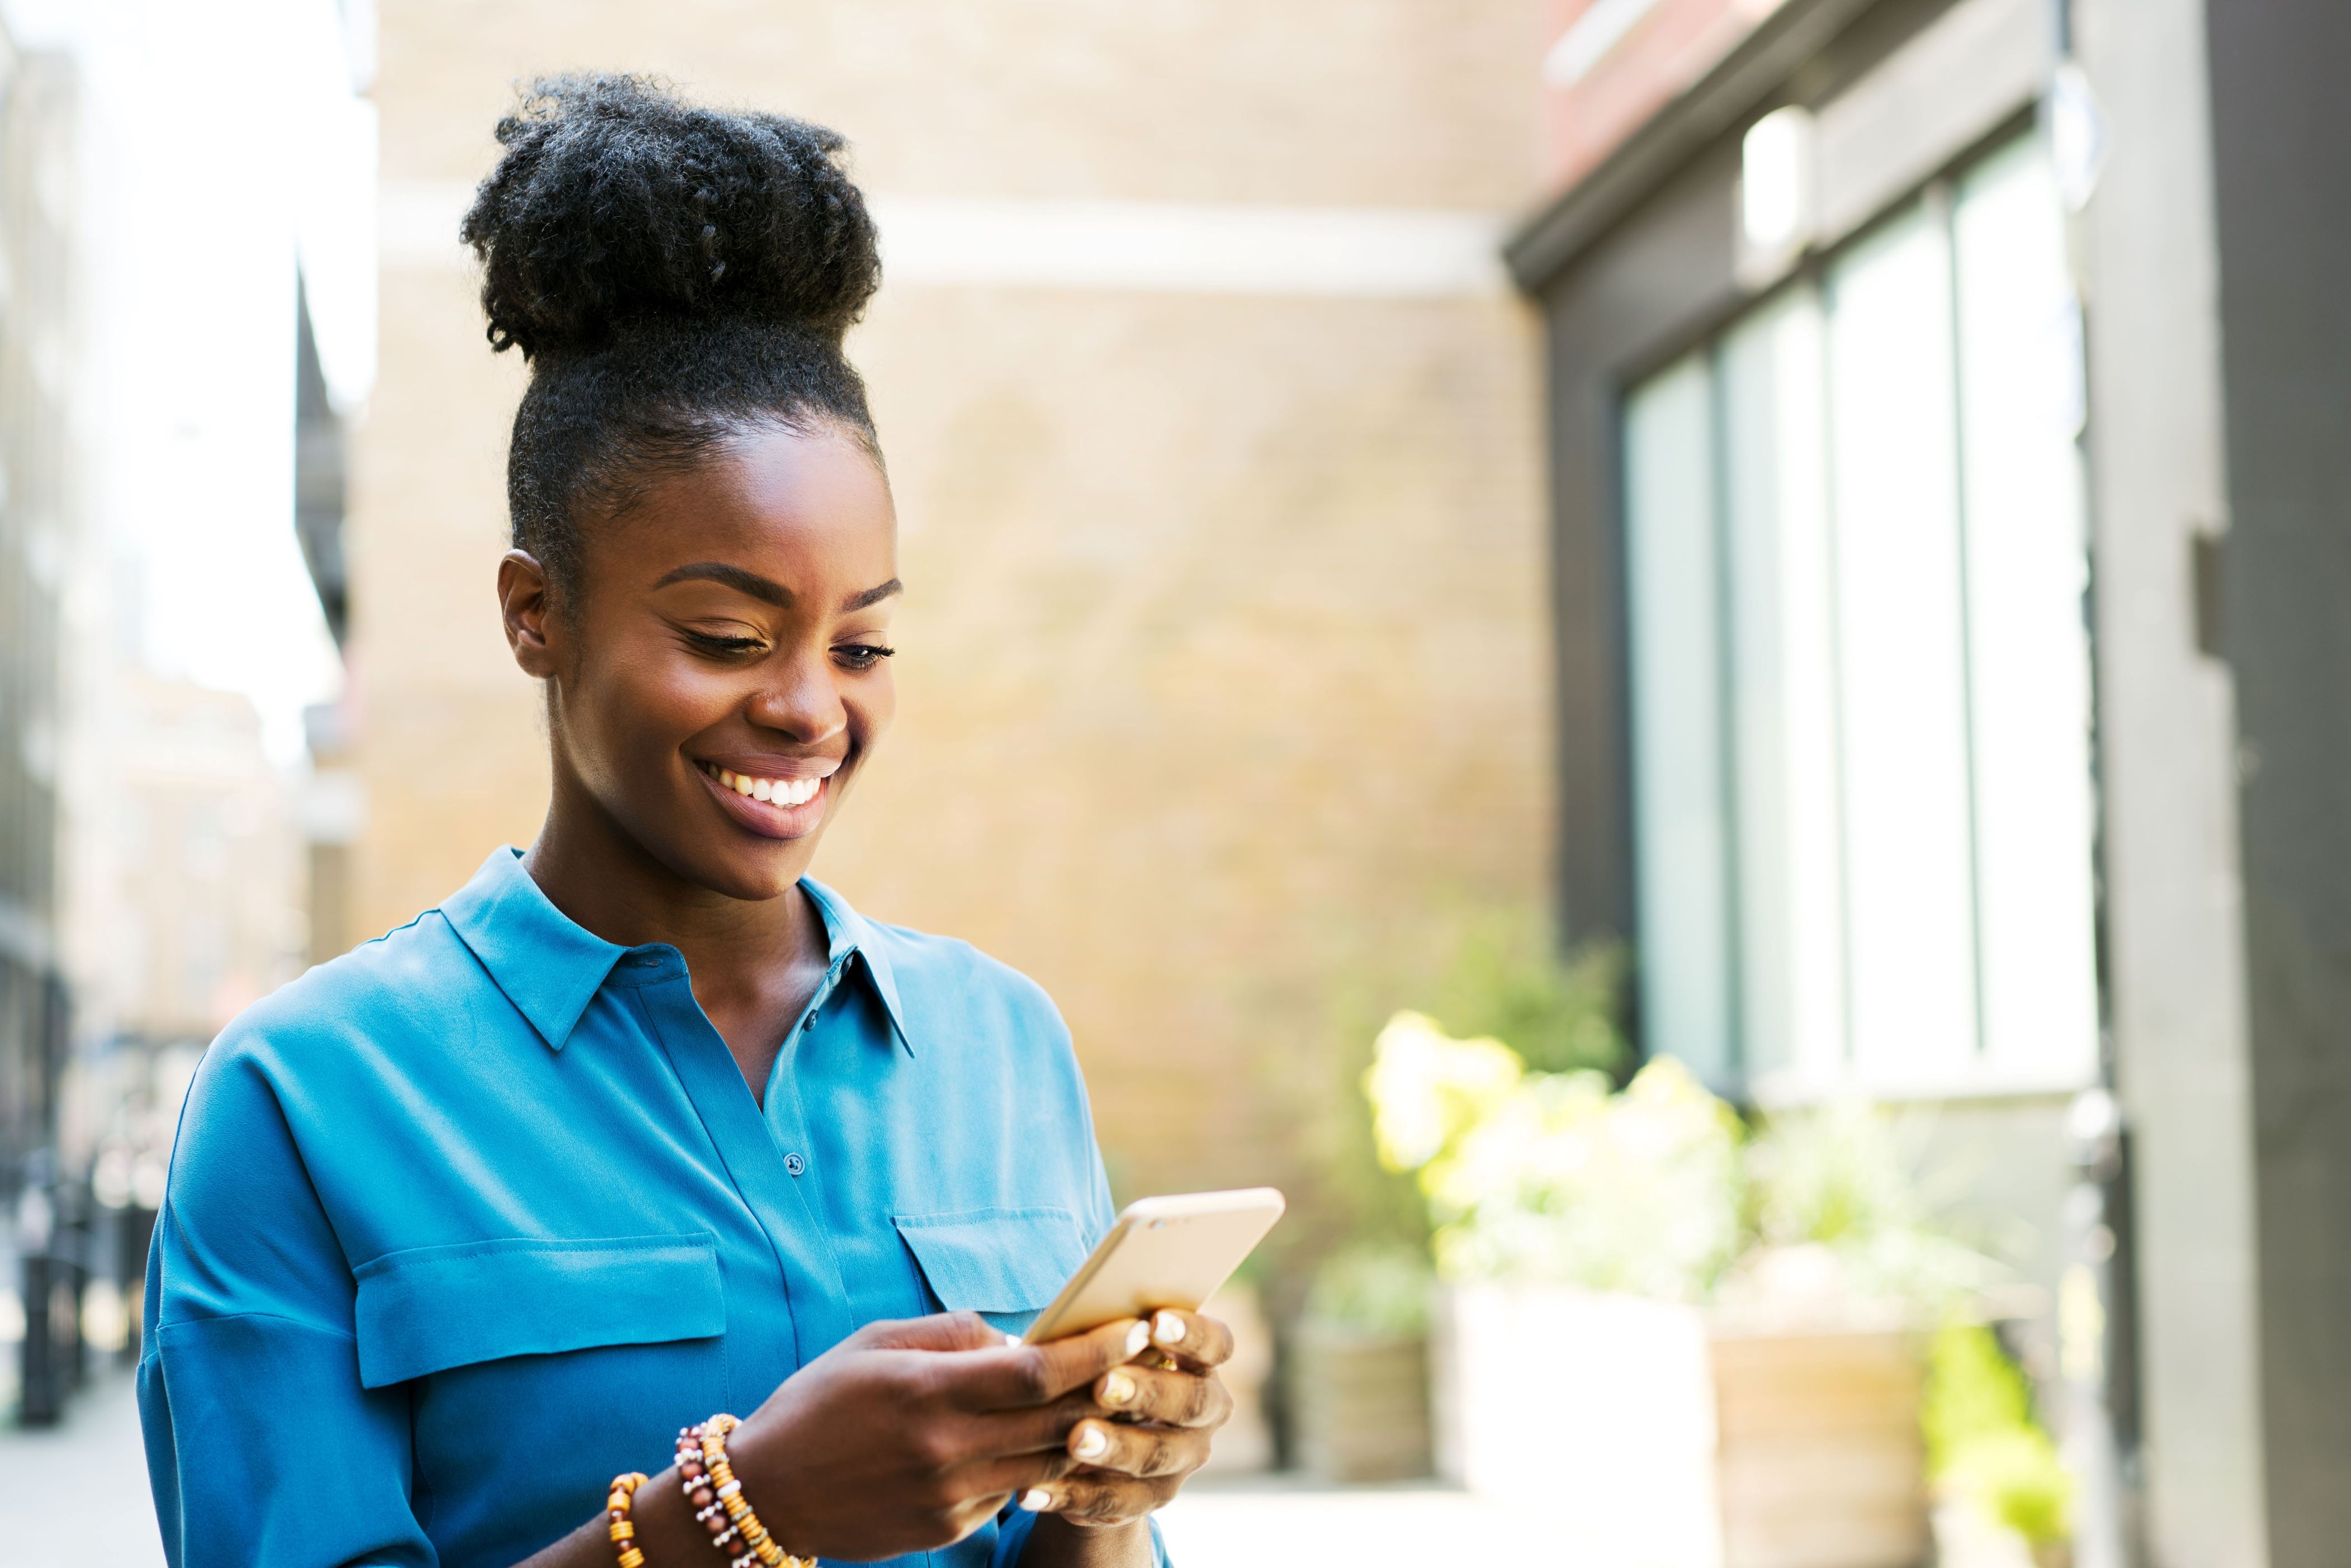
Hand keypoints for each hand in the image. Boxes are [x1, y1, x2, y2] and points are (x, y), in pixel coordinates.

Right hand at [721, 1310, 1151, 1561]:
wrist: (766, 1494)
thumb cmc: (819, 1403)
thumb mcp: (875, 1343)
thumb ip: (952, 1333)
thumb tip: (1017, 1338)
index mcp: (929, 1391)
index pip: (1038, 1371)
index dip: (1097, 1351)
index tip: (1136, 1328)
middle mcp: (946, 1448)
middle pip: (1058, 1421)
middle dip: (1110, 1389)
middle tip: (1148, 1361)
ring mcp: (950, 1496)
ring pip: (1047, 1463)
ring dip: (1084, 1431)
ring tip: (1112, 1399)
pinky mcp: (947, 1528)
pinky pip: (1011, 1492)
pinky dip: (1034, 1465)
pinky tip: (1045, 1442)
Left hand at [1020, 1307, 1235, 1528]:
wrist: (1104, 1435)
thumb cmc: (1104, 1364)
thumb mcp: (1112, 1346)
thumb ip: (1108, 1331)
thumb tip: (1074, 1313)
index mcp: (1202, 1364)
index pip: (1215, 1344)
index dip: (1192, 1333)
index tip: (1154, 1322)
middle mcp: (1204, 1414)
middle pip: (1190, 1403)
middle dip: (1147, 1392)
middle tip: (1103, 1384)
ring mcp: (1180, 1462)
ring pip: (1153, 1458)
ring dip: (1115, 1448)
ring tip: (1075, 1439)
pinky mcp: (1146, 1501)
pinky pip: (1112, 1503)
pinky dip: (1071, 1496)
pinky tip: (1035, 1490)